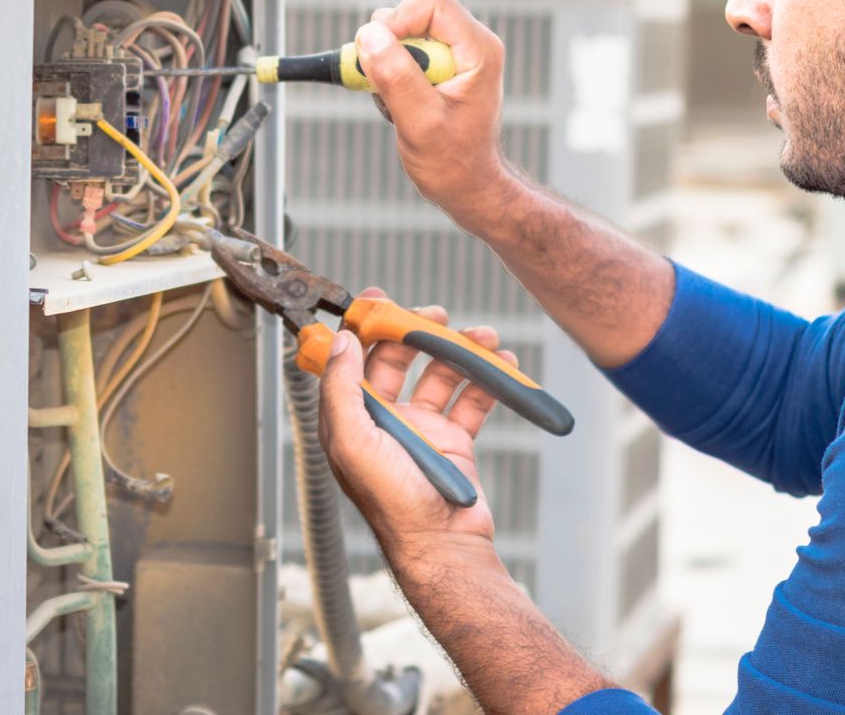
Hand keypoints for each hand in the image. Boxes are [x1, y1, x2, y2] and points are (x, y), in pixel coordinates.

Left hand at [316, 288, 512, 557]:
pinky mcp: (454, 440)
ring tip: (484, 336)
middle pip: (396, 360)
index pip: (352, 360)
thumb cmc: (393, 503)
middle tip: (436, 314)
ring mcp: (421, 428)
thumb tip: (338, 341)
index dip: (362, 327)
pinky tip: (505, 365)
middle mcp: (384, 419)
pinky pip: (471, 399)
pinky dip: (489, 378)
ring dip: (459, 350)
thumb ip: (342, 389)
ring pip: (439, 374)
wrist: (444, 546)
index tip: (377, 298)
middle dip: (415, 332)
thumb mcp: (353, 442)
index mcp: (352, 418)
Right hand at [357, 0, 513, 232]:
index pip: (429, 1)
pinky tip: (401, 105)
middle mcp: (469, 41)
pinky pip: (399, 50)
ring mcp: (454, 51)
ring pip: (400, 31)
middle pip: (411, 11)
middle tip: (385, 88)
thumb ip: (397, 78)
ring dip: (385, 65)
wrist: (468, 185)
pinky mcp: (438, 62)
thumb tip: (370, 36)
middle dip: (387, 48)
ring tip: (399, 104)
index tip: (376, 57)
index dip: (395, 22)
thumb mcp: (421, 124)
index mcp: (478, 48)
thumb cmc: (455, 162)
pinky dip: (388, 75)